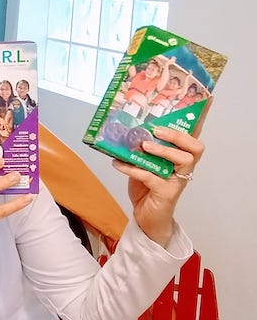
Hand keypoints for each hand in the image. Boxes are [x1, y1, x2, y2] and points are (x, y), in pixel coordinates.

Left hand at [112, 126, 203, 246]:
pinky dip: (133, 169)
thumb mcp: (144, 163)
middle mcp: (184, 167)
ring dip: (162, 151)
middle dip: (178, 136)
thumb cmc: (147, 187)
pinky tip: (118, 163)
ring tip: (143, 146)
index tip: (201, 101)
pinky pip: (151, 177)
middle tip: (157, 130)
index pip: (192, 135)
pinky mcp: (167, 193)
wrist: (146, 217)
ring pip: (182, 161)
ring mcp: (178, 181)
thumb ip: (141, 149)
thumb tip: (126, 130)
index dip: (199, 119)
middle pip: (194, 147)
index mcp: (180, 156)